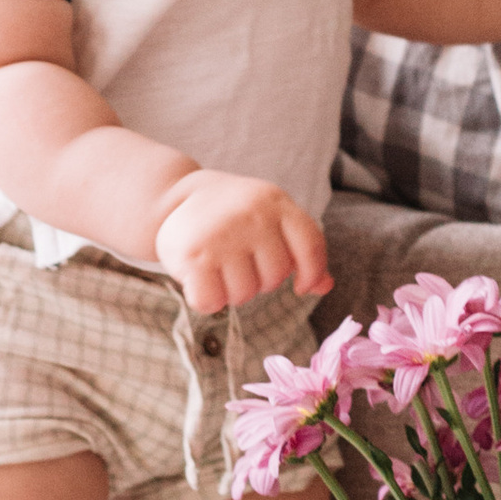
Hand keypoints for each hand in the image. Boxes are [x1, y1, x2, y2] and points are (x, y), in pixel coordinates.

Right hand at [152, 169, 331, 311]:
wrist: (176, 197)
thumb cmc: (233, 217)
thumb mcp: (270, 218)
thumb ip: (299, 249)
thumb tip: (324, 286)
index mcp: (276, 202)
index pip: (311, 246)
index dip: (312, 273)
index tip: (301, 287)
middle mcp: (252, 215)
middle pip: (274, 278)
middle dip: (258, 280)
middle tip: (237, 260)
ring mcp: (223, 235)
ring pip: (243, 294)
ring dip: (230, 291)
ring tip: (217, 265)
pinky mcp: (194, 255)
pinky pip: (211, 302)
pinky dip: (206, 300)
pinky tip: (199, 279)